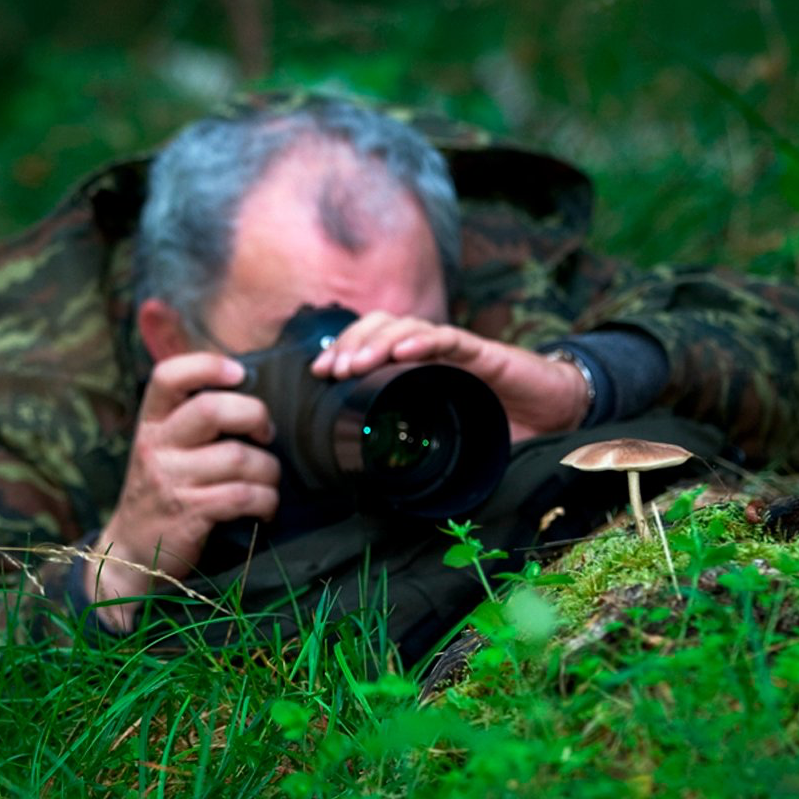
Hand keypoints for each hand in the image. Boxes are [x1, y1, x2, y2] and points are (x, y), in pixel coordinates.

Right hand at [85, 352, 279, 629]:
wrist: (132, 550)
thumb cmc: (164, 489)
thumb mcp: (165, 446)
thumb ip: (193, 416)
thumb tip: (247, 384)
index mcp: (152, 422)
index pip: (168, 376)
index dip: (207, 366)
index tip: (239, 373)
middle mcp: (157, 446)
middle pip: (212, 410)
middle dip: (255, 415)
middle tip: (266, 433)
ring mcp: (171, 480)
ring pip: (239, 458)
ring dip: (269, 469)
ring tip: (269, 480)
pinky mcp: (189, 513)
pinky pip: (244, 496)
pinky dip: (267, 500)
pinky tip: (265, 506)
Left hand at [310, 311, 590, 441]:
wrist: (557, 410)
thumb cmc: (503, 423)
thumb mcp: (454, 441)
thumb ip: (426, 452)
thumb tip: (387, 488)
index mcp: (419, 370)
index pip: (374, 346)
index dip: (345, 351)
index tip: (321, 373)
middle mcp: (433, 353)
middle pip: (382, 328)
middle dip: (351, 343)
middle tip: (331, 370)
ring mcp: (456, 351)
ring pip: (407, 328)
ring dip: (377, 342)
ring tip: (355, 364)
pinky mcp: (483, 354)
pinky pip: (448, 340)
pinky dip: (422, 342)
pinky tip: (400, 353)